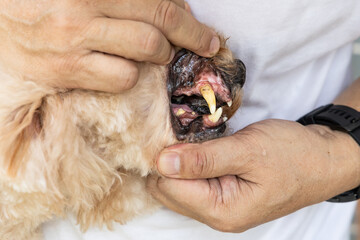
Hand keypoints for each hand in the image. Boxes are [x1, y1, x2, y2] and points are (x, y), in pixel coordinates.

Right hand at [0, 0, 218, 91]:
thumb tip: (173, 2)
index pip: (157, 1)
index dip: (188, 19)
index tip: (206, 33)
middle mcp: (83, 7)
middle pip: (158, 25)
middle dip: (187, 38)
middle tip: (198, 44)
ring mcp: (74, 40)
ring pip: (144, 53)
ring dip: (159, 55)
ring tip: (156, 53)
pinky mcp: (65, 70)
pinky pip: (120, 78)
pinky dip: (130, 75)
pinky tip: (123, 67)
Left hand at [147, 119, 359, 231]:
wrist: (322, 160)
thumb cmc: (292, 154)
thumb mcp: (248, 150)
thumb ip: (203, 159)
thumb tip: (162, 162)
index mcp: (222, 211)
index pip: (169, 187)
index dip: (163, 158)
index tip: (168, 131)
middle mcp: (216, 216)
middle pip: (169, 190)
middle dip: (168, 161)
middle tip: (179, 132)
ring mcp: (219, 208)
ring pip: (178, 187)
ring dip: (179, 162)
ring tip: (191, 138)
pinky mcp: (223, 197)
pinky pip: (192, 184)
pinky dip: (190, 164)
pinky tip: (199, 148)